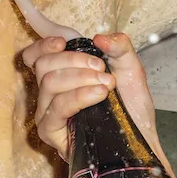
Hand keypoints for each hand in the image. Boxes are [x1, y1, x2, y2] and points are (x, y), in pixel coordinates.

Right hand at [22, 32, 156, 159]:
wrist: (140, 140)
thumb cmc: (131, 108)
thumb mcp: (131, 69)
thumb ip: (119, 47)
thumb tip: (99, 38)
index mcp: (63, 74)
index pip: (36, 55)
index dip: (42, 44)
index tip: (62, 40)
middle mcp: (50, 92)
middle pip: (43, 63)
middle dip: (75, 60)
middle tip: (102, 69)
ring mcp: (47, 112)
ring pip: (49, 82)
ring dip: (81, 77)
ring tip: (107, 85)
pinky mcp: (50, 131)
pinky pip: (57, 106)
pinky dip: (79, 96)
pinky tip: (98, 95)